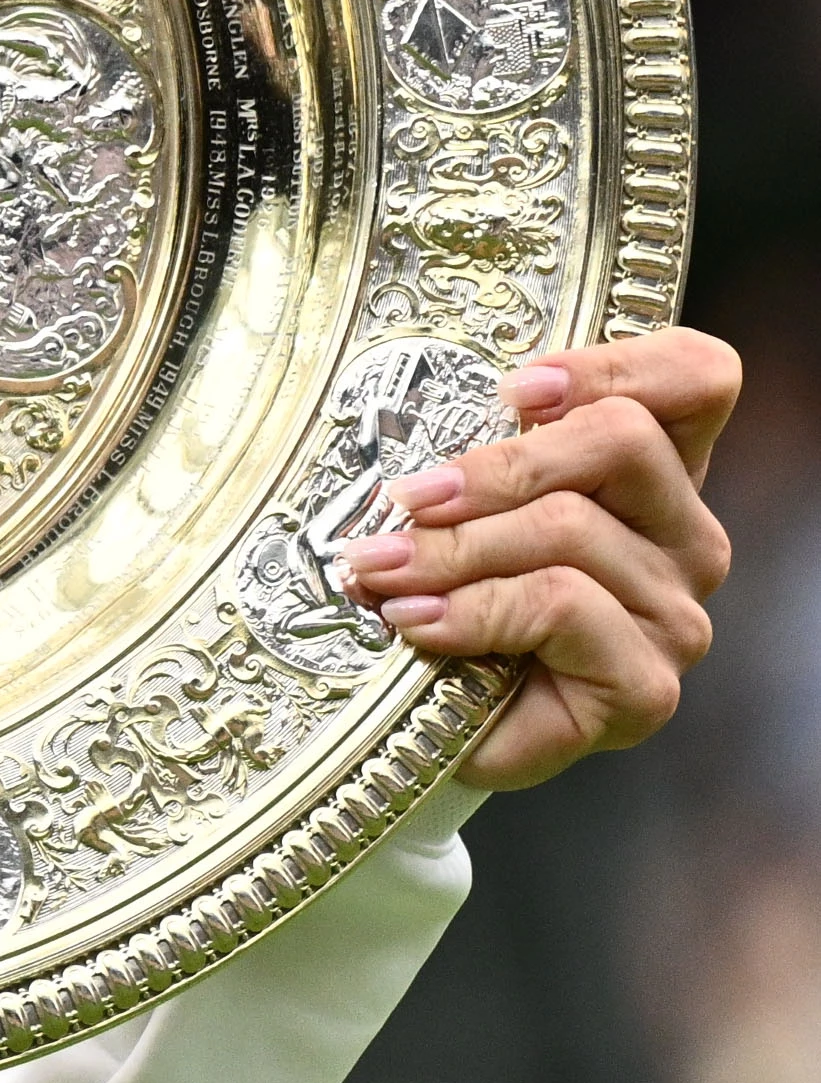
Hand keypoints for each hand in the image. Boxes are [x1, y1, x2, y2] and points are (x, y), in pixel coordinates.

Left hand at [341, 327, 738, 788]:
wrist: (434, 717)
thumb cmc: (451, 593)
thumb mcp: (461, 501)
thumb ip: (477, 450)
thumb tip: (427, 441)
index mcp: (654, 473)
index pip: (698, 379)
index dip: (614, 365)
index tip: (514, 391)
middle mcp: (685, 538)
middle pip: (621, 440)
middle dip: (494, 466)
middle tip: (406, 498)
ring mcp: (675, 615)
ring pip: (570, 526)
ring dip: (456, 547)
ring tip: (384, 570)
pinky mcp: (647, 687)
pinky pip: (560, 605)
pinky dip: (471, 609)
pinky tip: (417, 622)